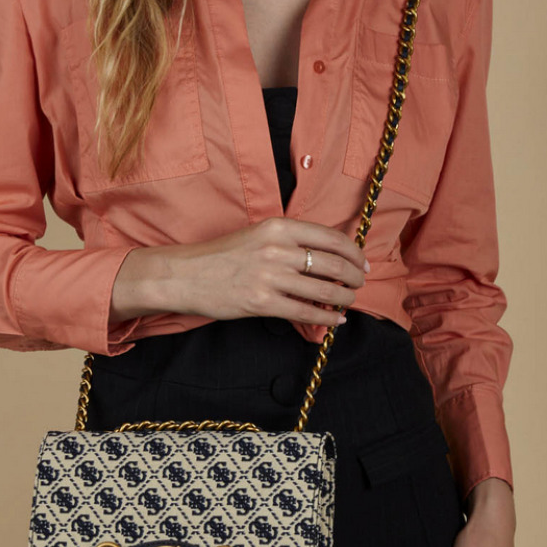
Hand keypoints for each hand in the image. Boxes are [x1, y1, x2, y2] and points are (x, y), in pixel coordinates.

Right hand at [109, 217, 369, 327]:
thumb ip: (289, 242)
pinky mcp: (262, 303)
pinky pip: (305, 312)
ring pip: (323, 289)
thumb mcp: (257, 235)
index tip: (362, 261)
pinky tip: (336, 319)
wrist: (185, 275)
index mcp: (278, 227)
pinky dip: (327, 317)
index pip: (330, 237)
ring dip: (344, 297)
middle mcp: (277, 250)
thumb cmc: (221, 256)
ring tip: (350, 300)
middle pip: (333, 264)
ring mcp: (270, 277)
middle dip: (354, 276)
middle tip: (359, 283)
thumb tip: (326, 256)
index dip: (353, 252)